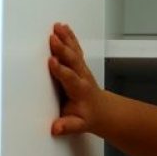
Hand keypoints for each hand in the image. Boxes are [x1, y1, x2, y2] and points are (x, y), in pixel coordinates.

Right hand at [47, 22, 101, 136]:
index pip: (69, 78)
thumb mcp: (80, 125)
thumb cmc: (90, 116)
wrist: (104, 111)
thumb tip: (56, 128)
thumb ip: (68, 126)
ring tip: (57, 27)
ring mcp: (82, 68)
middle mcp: (82, 76)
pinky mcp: (80, 64)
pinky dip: (69, 37)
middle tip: (53, 38)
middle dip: (62, 49)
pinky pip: (75, 48)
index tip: (52, 62)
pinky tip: (63, 27)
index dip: (61, 70)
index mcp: (80, 90)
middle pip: (72, 60)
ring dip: (66, 38)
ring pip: (74, 51)